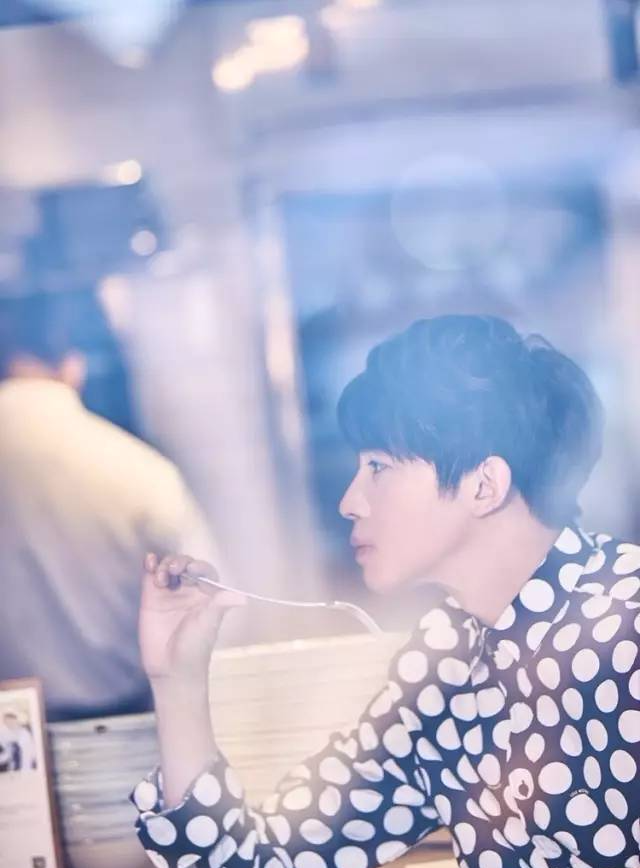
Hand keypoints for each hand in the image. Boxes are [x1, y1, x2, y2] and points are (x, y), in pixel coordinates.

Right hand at [139, 553, 246, 684]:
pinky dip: (150, 565)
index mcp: (207, 595)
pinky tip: (149, 562)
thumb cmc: (195, 647)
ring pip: (167, 567)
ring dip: (164, 564)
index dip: (198, 567)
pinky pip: (151, 576)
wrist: (171, 668)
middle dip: (179, 562)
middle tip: (173, 570)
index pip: (204, 572)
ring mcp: (170, 592)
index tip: (191, 570)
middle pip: (185, 565)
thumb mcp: (209, 624)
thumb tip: (244, 598)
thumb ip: (220, 606)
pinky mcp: (152, 597)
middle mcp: (189, 590)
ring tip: (161, 576)